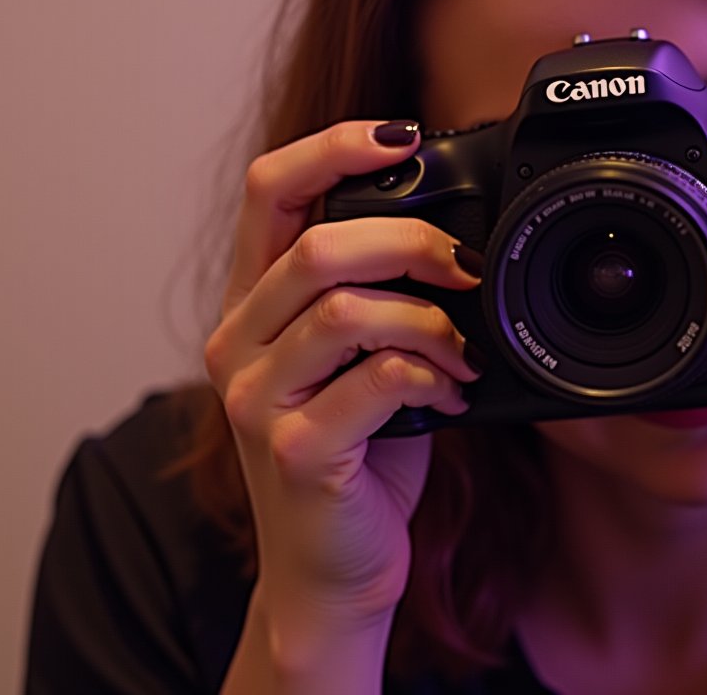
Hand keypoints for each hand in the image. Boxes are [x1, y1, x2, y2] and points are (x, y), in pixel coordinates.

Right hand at [203, 120, 481, 633]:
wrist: (331, 572)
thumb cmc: (357, 458)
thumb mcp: (359, 358)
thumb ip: (379, 296)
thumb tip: (457, 236)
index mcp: (253, 305)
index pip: (270, 191)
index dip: (333, 147)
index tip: (403, 134)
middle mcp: (239, 344)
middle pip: (315, 243)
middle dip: (411, 240)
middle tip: (467, 267)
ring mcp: (258, 401)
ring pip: (344, 308)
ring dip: (430, 319)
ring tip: (466, 349)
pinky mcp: (296, 451)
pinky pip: (374, 379)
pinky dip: (432, 375)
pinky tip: (453, 395)